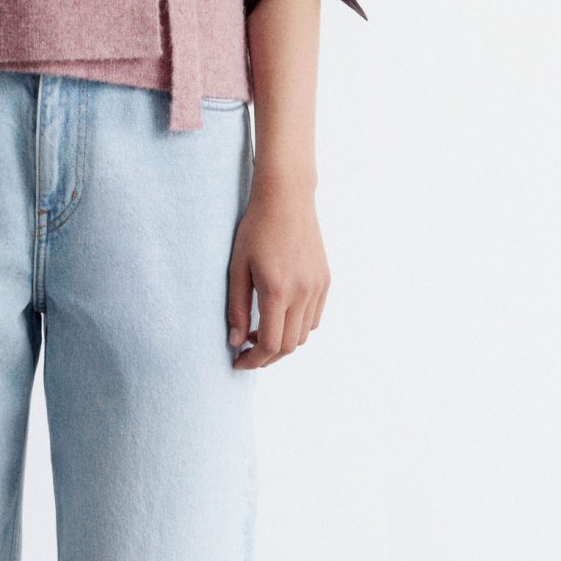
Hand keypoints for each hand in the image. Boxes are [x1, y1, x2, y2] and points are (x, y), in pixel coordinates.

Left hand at [226, 172, 329, 367]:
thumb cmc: (256, 229)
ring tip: (260, 332)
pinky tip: (279, 316)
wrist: (287, 199)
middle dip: (267, 356)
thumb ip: (236, 308)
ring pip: (304, 335)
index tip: (238, 361)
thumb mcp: (237, 267)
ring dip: (283, 342)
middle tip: (247, 352)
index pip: (270, 343)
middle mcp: (303, 293)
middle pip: (289, 345)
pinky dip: (297, 327)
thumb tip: (235, 341)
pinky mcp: (325, 280)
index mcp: (277, 290)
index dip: (253, 360)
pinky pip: (314, 317)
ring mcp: (318, 287)